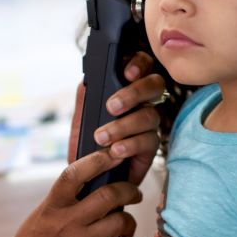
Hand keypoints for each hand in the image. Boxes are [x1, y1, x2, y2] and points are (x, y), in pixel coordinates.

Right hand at [0, 150, 141, 236]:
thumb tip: (89, 184)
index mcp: (50, 208)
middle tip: (135, 193)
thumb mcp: (38, 221)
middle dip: (130, 190)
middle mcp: (65, 224)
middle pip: (109, 195)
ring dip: (129, 222)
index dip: (98, 160)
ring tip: (127, 226)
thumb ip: (61, 204)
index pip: (75, 173)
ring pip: (119, 222)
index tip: (115, 154)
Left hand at [68, 51, 164, 185]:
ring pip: (150, 115)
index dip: (139, 64)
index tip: (126, 73)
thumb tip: (88, 80)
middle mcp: (143, 101)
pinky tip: (116, 150)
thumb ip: (86, 95)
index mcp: (128, 86)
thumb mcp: (82, 114)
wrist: (88, 172)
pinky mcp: (151, 147)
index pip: (143, 64)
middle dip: (134, 93)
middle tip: (112, 106)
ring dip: (124, 125)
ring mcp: (150, 124)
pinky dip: (131, 145)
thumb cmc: (86, 138)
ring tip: (102, 137)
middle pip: (155, 84)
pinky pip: (149, 141)